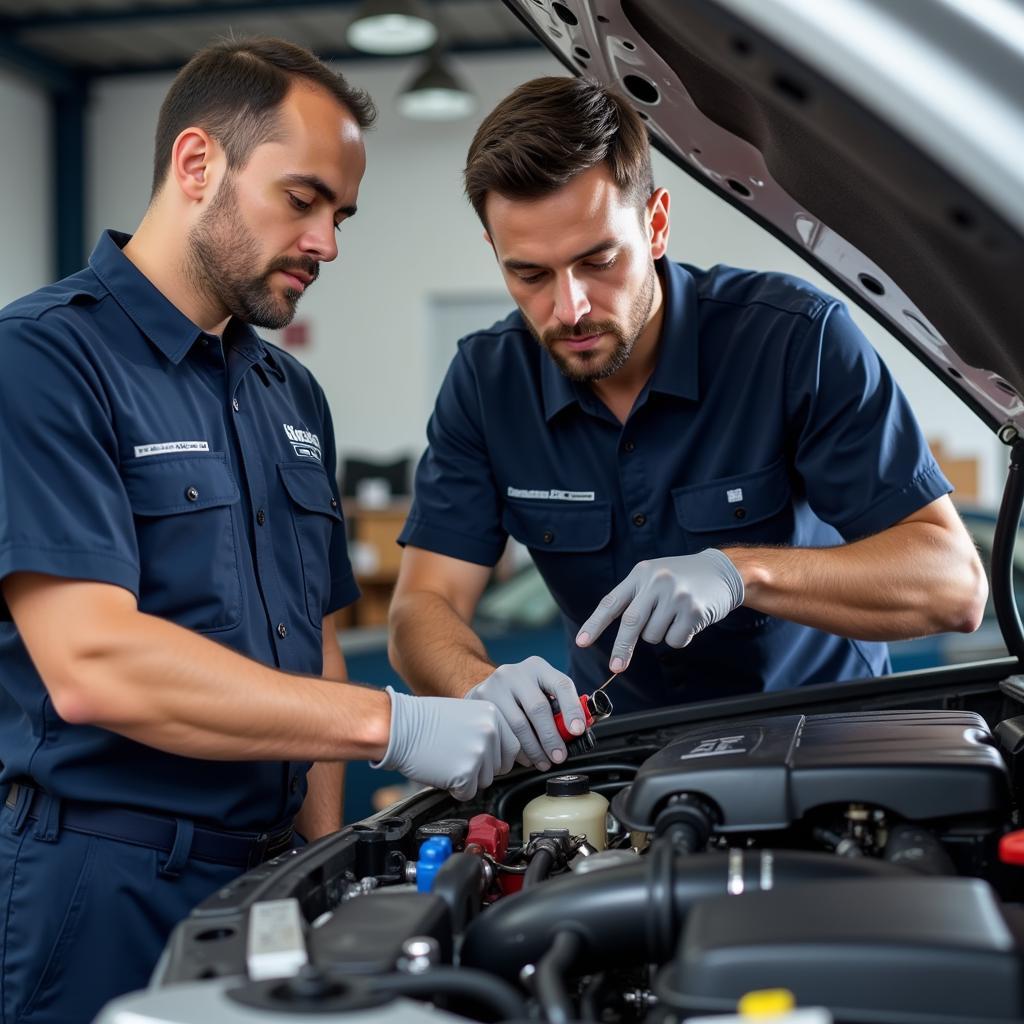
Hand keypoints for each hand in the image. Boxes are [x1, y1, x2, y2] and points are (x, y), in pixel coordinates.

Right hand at [372, 686, 505, 800]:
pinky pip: (469, 793)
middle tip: (458, 757)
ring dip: (468, 778)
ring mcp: (479, 752)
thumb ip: (488, 730)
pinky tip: (442, 771)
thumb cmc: (425, 721)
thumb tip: (503, 754)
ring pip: (486, 781)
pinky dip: (455, 789)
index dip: (499, 758)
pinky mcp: (465, 773)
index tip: (488, 760)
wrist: (399, 727)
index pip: (514, 747)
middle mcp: (491, 732)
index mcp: (493, 715)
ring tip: (448, 760)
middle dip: (482, 768)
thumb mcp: (467, 713)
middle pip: (501, 767)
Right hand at [466, 656, 585, 771]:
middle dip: (551, 737)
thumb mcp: (541, 690)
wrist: (484, 690)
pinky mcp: (479, 701)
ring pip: (518, 724)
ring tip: (542, 761)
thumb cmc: (521, 695)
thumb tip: (582, 727)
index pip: (561, 684)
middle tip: (559, 756)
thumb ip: (560, 705)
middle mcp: (514, 672)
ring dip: (534, 748)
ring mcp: (494, 685)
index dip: (572, 709)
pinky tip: (523, 757)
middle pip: (538, 708)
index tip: (578, 731)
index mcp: (537, 667)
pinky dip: (515, 750)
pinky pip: (501, 732)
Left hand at [576, 550, 743, 671]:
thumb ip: (635, 598)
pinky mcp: (694, 610)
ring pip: (654, 635)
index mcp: (640, 574)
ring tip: (673, 616)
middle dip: (622, 648)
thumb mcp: (654, 576)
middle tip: (615, 667)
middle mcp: (657, 582)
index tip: (582, 642)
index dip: (595, 624)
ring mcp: (676, 596)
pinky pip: (675, 640)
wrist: (721, 571)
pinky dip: (679, 637)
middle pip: (631, 622)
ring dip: (660, 634)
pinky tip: (688, 620)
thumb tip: (619, 638)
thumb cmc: (681, 579)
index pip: (611, 602)